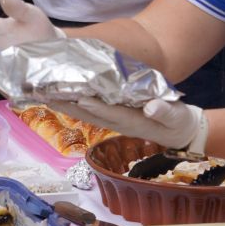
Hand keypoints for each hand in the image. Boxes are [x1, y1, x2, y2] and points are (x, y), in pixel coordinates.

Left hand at [37, 91, 206, 151]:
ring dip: (66, 103)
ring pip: (86, 111)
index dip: (95, 106)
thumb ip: (165, 111)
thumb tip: (152, 106)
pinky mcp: (114, 115)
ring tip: (44, 93)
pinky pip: (91, 108)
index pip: (111, 113)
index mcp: (133, 121)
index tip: (80, 98)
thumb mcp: (176, 117)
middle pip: (90, 113)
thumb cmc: (178, 123)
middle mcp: (118, 121)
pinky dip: (75, 101)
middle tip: (46, 93)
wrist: (180, 132)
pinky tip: (61, 94)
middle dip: (69, 104)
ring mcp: (114, 118)